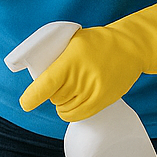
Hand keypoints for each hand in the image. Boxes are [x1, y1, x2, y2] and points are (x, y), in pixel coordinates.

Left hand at [19, 0, 156, 121]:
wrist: (130, 48)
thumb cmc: (98, 42)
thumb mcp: (74, 41)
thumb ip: (57, 57)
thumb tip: (38, 73)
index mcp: (70, 61)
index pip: (47, 84)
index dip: (32, 97)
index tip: (26, 103)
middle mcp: (81, 78)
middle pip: (54, 97)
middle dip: (51, 92)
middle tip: (59, 81)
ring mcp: (93, 91)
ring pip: (65, 108)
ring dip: (61, 102)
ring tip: (68, 90)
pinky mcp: (102, 101)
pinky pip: (78, 115)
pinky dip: (70, 112)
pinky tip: (71, 104)